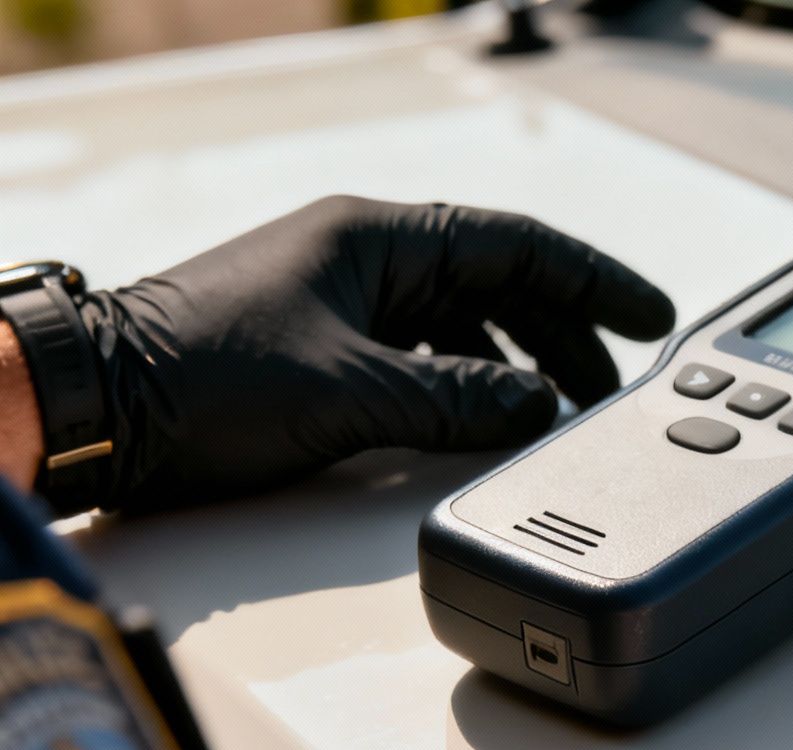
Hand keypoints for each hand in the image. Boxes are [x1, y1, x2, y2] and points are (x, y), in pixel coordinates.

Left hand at [73, 196, 675, 511]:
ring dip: (516, 363)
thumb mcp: (354, 392)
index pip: (519, 244)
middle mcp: (364, 261)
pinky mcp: (321, 349)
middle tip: (607, 384)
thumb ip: (460, 401)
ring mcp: (342, 303)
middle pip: (498, 283)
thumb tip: (535, 411)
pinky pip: (423, 356)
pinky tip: (486, 422)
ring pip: (462, 322)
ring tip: (556, 411)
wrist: (99, 409)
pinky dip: (467, 385)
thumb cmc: (205, 379)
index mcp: (378, 239)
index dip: (594, 280)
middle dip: (563, 333)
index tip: (648, 317)